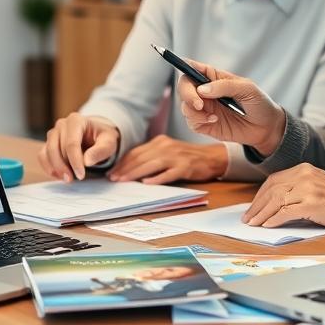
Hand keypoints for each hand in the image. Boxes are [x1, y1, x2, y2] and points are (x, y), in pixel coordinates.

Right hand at [37, 113, 120, 181]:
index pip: (71, 144)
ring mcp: (53, 133)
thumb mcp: (109, 143)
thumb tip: (86, 161)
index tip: (81, 175)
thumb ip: (100, 151)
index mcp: (76, 120)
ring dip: (56, 168)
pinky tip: (60, 176)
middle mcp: (61, 124)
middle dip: (65, 166)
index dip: (75, 161)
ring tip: (68, 178)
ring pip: (47, 153)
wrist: (96, 136)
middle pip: (57, 148)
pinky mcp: (48, 143)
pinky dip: (49, 168)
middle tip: (75, 179)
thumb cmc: (103, 138)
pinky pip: (42, 156)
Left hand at [108, 136, 228, 184]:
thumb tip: (131, 170)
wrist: (212, 157)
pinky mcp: (185, 167)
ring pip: (151, 164)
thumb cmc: (187, 157)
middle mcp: (166, 147)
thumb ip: (152, 157)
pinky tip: (147, 183)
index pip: (136, 152)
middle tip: (113, 178)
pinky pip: (169, 173)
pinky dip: (157, 178)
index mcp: (160, 142)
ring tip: (124, 181)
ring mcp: (176, 157)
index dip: (122, 162)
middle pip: (141, 158)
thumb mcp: (168, 151)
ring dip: (135, 173)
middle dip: (125, 169)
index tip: (112, 172)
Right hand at [177, 59, 285, 154]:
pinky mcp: (205, 124)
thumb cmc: (259, 103)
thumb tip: (202, 89)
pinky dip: (199, 121)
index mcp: (214, 78)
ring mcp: (205, 108)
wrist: (267, 128)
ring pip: (185, 106)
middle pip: (184, 87)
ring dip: (193, 111)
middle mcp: (206, 92)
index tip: (186, 71)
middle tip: (199, 104)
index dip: (185, 67)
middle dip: (187, 95)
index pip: (193, 68)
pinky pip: (191, 122)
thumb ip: (225, 86)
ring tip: (211, 115)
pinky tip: (214, 120)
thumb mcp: (247, 89)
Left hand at [242, 164, 324, 230]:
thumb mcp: (318, 186)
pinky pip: (286, 211)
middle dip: (257, 206)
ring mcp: (308, 188)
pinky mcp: (313, 203)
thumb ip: (299, 189)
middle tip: (247, 219)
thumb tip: (277, 205)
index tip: (253, 207)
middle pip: (272, 189)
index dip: (260, 195)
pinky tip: (267, 225)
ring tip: (253, 224)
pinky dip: (274, 219)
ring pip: (276, 200)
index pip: (274, 180)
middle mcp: (304, 175)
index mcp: (304, 169)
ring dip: (261, 214)